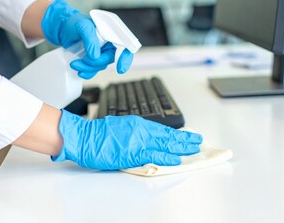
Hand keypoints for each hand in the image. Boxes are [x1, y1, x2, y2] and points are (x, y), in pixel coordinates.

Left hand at [41, 0, 132, 78]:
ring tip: (74, 64)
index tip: (120, 69)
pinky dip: (88, 72)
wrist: (62, 29)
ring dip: (88, 68)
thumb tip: (95, 56)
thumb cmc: (74, 23)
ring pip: (101, 65)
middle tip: (84, 60)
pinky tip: (79, 71)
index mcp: (112, 33)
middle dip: (97, 63)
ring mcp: (102, 52)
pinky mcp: (94, 59)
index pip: (125, 46)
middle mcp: (109, 43)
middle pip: (111, 59)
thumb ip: (90, 39)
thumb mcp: (82, 26)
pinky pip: (95, 70)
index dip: (125, 58)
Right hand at [52, 110, 202, 169]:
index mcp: (140, 124)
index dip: (178, 134)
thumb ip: (136, 132)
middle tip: (198, 141)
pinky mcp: (133, 153)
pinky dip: (166, 157)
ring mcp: (139, 141)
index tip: (187, 136)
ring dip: (181, 147)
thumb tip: (146, 138)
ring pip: (165, 144)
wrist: (85, 137)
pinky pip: (154, 156)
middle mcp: (142, 131)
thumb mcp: (122, 127)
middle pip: (169, 135)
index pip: (164, 130)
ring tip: (194, 149)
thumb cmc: (100, 134)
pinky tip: (176, 159)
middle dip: (185, 139)